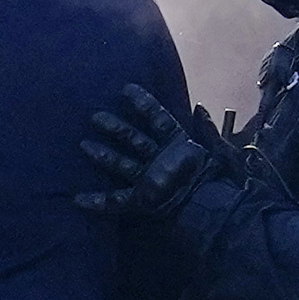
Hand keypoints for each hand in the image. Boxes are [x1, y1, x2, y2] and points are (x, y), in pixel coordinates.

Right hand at [72, 82, 221, 217]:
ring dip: (103, 155)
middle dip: (115, 127)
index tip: (127, 89)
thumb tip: (199, 108)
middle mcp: (159, 159)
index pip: (157, 118)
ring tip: (83, 144)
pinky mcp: (144, 200)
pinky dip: (99, 201)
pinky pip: (118, 201)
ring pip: (122, 163)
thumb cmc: (220, 181)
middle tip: (95, 116)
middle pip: (132, 139)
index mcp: (176, 144)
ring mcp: (149, 179)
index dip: (144, 104)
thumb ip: (208, 132)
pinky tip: (78, 199)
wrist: (218, 210)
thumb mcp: (220, 152)